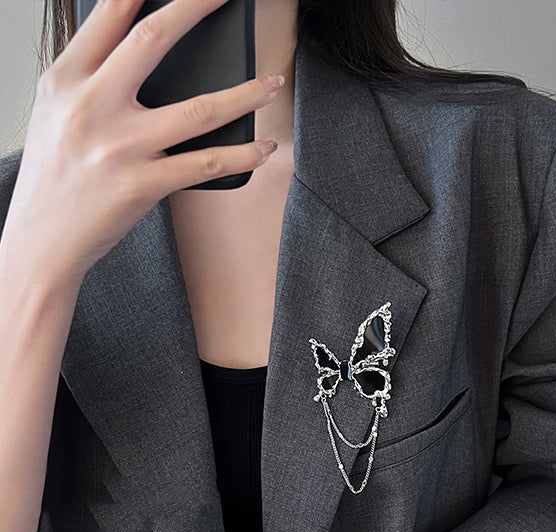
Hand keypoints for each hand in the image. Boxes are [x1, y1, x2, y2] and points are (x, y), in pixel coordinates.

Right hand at [0, 0, 281, 288]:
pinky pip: (204, 164)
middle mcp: (91, 106)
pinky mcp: (141, 185)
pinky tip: (262, 147)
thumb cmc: (52, 178)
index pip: (109, 14)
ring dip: (245, 95)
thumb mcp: (54, 114)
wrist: (40, 242)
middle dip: (197, 7)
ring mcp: (119, 147)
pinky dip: (240, 155)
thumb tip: (136, 49)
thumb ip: (89, 78)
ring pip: (198, 109)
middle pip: (154, 39)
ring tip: (272, 84)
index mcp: (65, 80)